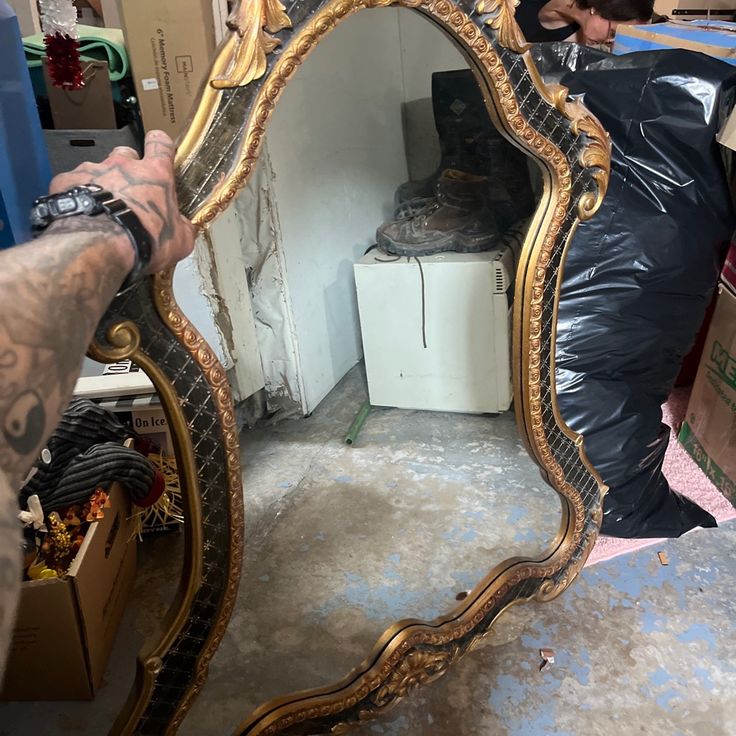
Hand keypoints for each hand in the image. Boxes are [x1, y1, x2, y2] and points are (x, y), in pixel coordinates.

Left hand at [48, 130, 195, 273]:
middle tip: (129, 191)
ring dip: (101, 184)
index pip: (160, 143)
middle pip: (125, 154)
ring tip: (102, 209)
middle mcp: (123, 165)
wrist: (100, 245)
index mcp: (155, 174)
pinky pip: (72, 183)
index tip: (160, 149)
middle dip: (127, 167)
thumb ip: (183, 228)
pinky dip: (76, 194)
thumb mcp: (179, 241)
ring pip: (97, 168)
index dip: (160, 144)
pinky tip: (80, 213)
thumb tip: (185, 228)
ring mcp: (92, 170)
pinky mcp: (66, 181)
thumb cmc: (144, 240)